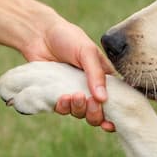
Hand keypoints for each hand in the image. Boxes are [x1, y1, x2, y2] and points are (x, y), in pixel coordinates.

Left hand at [23, 15, 115, 131]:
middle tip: (90, 102)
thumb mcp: (87, 52)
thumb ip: (96, 74)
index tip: (112, 121)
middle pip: (98, 114)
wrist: (39, 34)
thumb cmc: (68, 38)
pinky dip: (64, 107)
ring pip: (81, 114)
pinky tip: (62, 97)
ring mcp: (74, 93)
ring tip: (73, 96)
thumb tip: (103, 99)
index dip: (117, 114)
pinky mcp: (57, 96)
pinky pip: (63, 110)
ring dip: (79, 109)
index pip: (116, 101)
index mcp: (104, 78)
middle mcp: (91, 89)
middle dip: (95, 114)